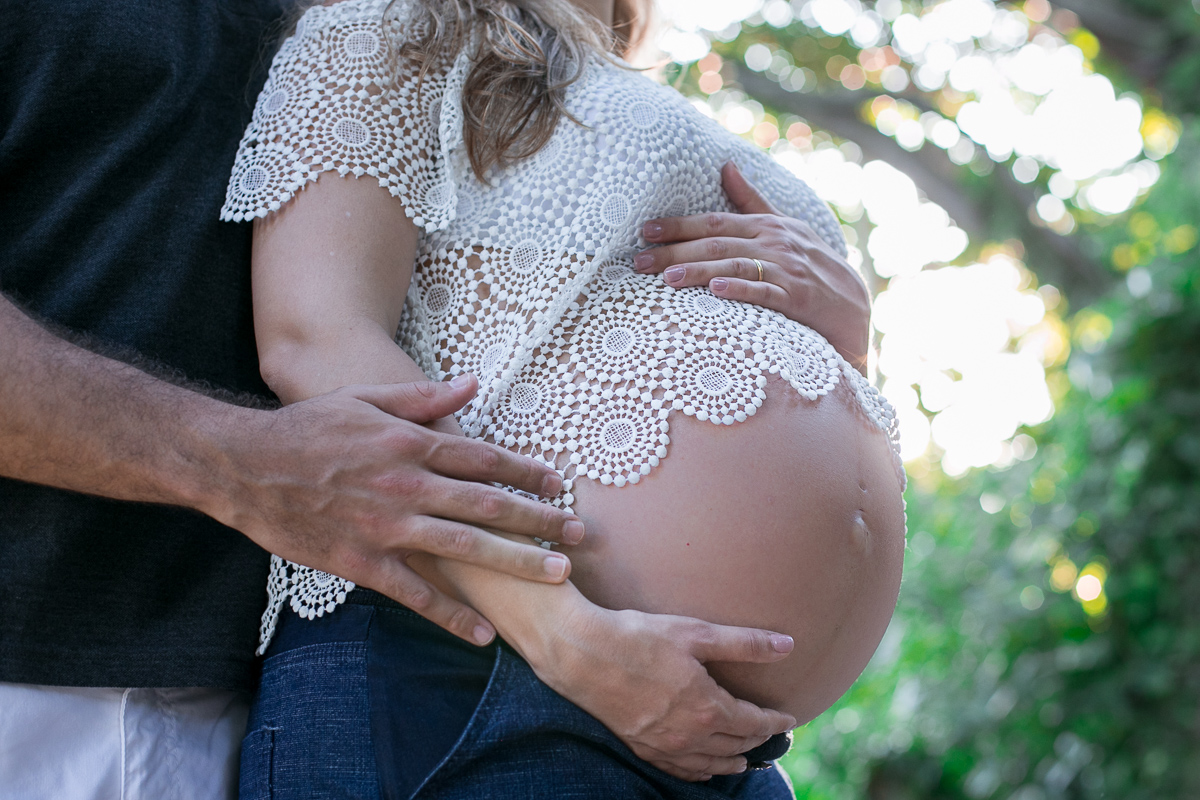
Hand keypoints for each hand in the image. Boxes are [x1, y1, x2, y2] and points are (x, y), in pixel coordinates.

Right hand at [207, 374, 582, 645]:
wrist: (246, 466)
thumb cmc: (307, 428)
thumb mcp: (365, 399)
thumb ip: (423, 398)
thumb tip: (473, 385)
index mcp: (411, 443)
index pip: (486, 459)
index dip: (529, 472)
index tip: (560, 485)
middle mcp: (408, 484)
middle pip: (489, 505)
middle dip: (541, 521)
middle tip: (580, 536)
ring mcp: (387, 527)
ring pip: (465, 548)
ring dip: (516, 564)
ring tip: (557, 576)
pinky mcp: (363, 563)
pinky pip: (417, 594)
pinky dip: (452, 615)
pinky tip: (484, 634)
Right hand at [537, 601, 797, 781]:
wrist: (582, 653)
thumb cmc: (638, 637)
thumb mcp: (695, 633)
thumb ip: (745, 643)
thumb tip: (788, 645)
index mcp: (708, 707)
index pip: (755, 723)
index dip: (775, 722)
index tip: (789, 719)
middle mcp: (690, 734)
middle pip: (735, 744)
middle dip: (757, 740)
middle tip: (770, 733)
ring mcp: (664, 745)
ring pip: (710, 763)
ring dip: (732, 760)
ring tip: (745, 759)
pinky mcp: (640, 746)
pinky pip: (679, 770)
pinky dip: (699, 772)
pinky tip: (703, 769)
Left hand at [635, 161, 870, 374]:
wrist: (853, 306)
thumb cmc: (813, 265)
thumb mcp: (785, 227)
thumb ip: (752, 200)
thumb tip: (727, 166)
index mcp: (767, 225)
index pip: (714, 222)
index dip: (678, 226)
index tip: (645, 230)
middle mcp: (774, 243)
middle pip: (716, 243)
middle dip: (675, 251)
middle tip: (639, 262)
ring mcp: (786, 270)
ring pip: (734, 266)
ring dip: (699, 270)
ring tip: (667, 277)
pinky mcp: (797, 299)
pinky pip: (765, 293)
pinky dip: (741, 289)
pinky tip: (716, 291)